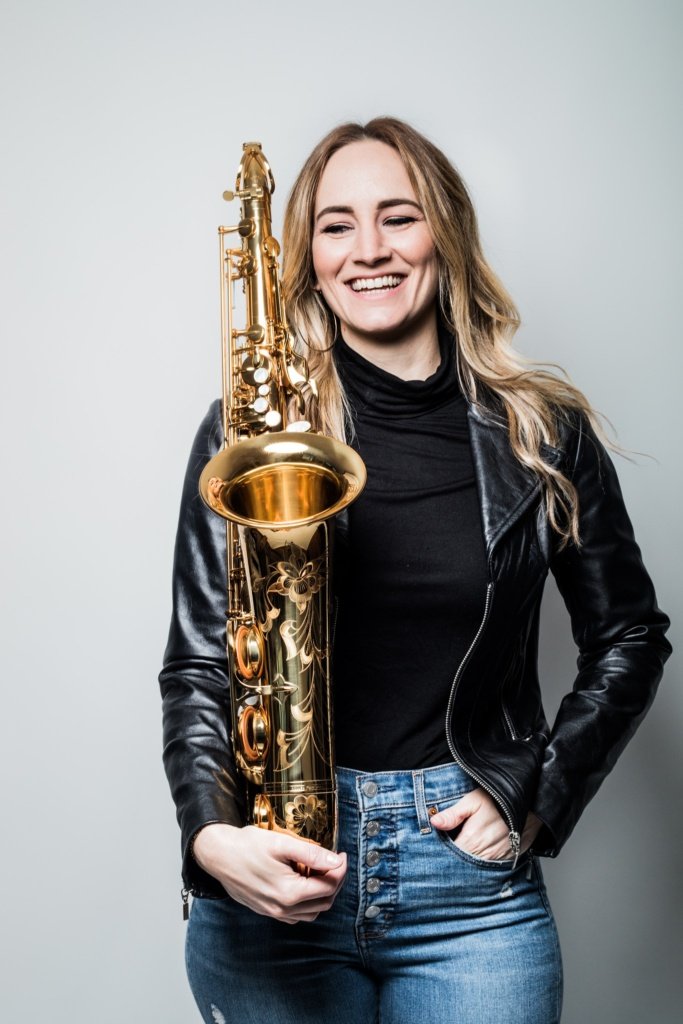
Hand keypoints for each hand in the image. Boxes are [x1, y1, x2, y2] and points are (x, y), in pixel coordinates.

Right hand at [192, 823, 347, 924]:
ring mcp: (274, 913)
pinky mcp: (267, 911)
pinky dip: (307, 903)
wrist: (217, 855)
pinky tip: (303, 883)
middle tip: (335, 861)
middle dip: (335, 882)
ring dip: (322, 894)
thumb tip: (335, 861)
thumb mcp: (281, 843)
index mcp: (289, 892)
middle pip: (324, 902)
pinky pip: (296, 916)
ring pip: (312, 912)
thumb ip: (311, 854)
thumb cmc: (246, 846)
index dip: (340, 869)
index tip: (341, 854)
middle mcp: (282, 909)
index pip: (329, 887)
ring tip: (321, 871)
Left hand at [430, 788, 541, 860]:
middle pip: (463, 864)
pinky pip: (492, 867)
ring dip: (470, 862)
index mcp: (471, 841)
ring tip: (465, 852)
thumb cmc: (500, 800)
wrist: (530, 805)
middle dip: (455, 859)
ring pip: (477, 868)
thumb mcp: (473, 801)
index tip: (437, 849)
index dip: (442, 853)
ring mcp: (497, 859)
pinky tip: (481, 853)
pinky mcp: (508, 859)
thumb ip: (453, 814)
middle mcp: (484, 855)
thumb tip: (434, 823)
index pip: (450, 856)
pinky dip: (484, 862)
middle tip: (449, 851)